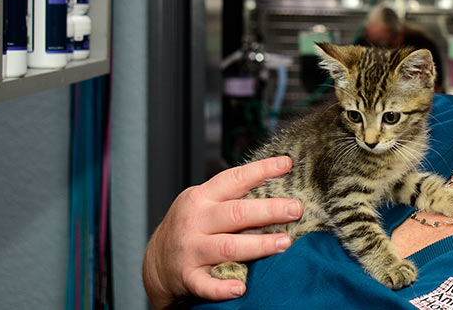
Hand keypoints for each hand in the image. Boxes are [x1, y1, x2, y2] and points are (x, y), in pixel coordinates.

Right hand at [142, 156, 302, 307]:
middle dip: (269, 210)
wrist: (156, 262)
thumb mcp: (204, 203)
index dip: (261, 170)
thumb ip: (232, 196)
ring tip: (285, 243)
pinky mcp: (187, 276)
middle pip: (236, 213)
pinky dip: (222, 288)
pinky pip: (206, 284)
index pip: (234, 179)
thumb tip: (277, 183)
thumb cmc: (190, 227)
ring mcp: (191, 249)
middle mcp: (196, 221)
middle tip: (296, 209)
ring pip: (228, 247)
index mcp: (202, 197)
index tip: (286, 164)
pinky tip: (241, 288)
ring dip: (259, 245)